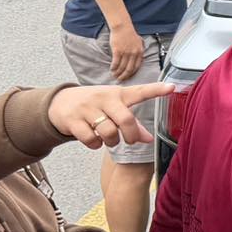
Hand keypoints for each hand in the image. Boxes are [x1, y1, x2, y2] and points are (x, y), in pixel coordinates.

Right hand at [48, 81, 176, 149]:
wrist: (60, 102)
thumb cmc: (95, 106)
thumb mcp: (113, 108)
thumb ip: (132, 123)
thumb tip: (148, 139)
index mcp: (117, 94)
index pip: (140, 91)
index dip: (156, 90)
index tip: (172, 87)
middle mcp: (104, 98)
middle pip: (125, 119)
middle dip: (131, 134)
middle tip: (130, 139)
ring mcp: (87, 108)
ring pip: (108, 132)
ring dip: (112, 141)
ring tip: (109, 138)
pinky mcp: (73, 120)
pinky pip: (90, 139)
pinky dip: (95, 145)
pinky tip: (94, 139)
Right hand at [106, 22, 145, 81]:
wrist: (122, 27)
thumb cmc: (130, 34)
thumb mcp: (139, 41)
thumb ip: (140, 49)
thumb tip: (139, 57)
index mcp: (140, 52)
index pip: (137, 67)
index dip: (132, 74)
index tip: (128, 77)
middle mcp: (134, 53)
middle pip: (129, 69)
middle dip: (124, 76)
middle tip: (120, 79)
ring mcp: (126, 52)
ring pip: (122, 67)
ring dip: (118, 73)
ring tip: (114, 75)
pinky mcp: (117, 51)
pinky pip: (116, 62)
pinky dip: (113, 68)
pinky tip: (111, 69)